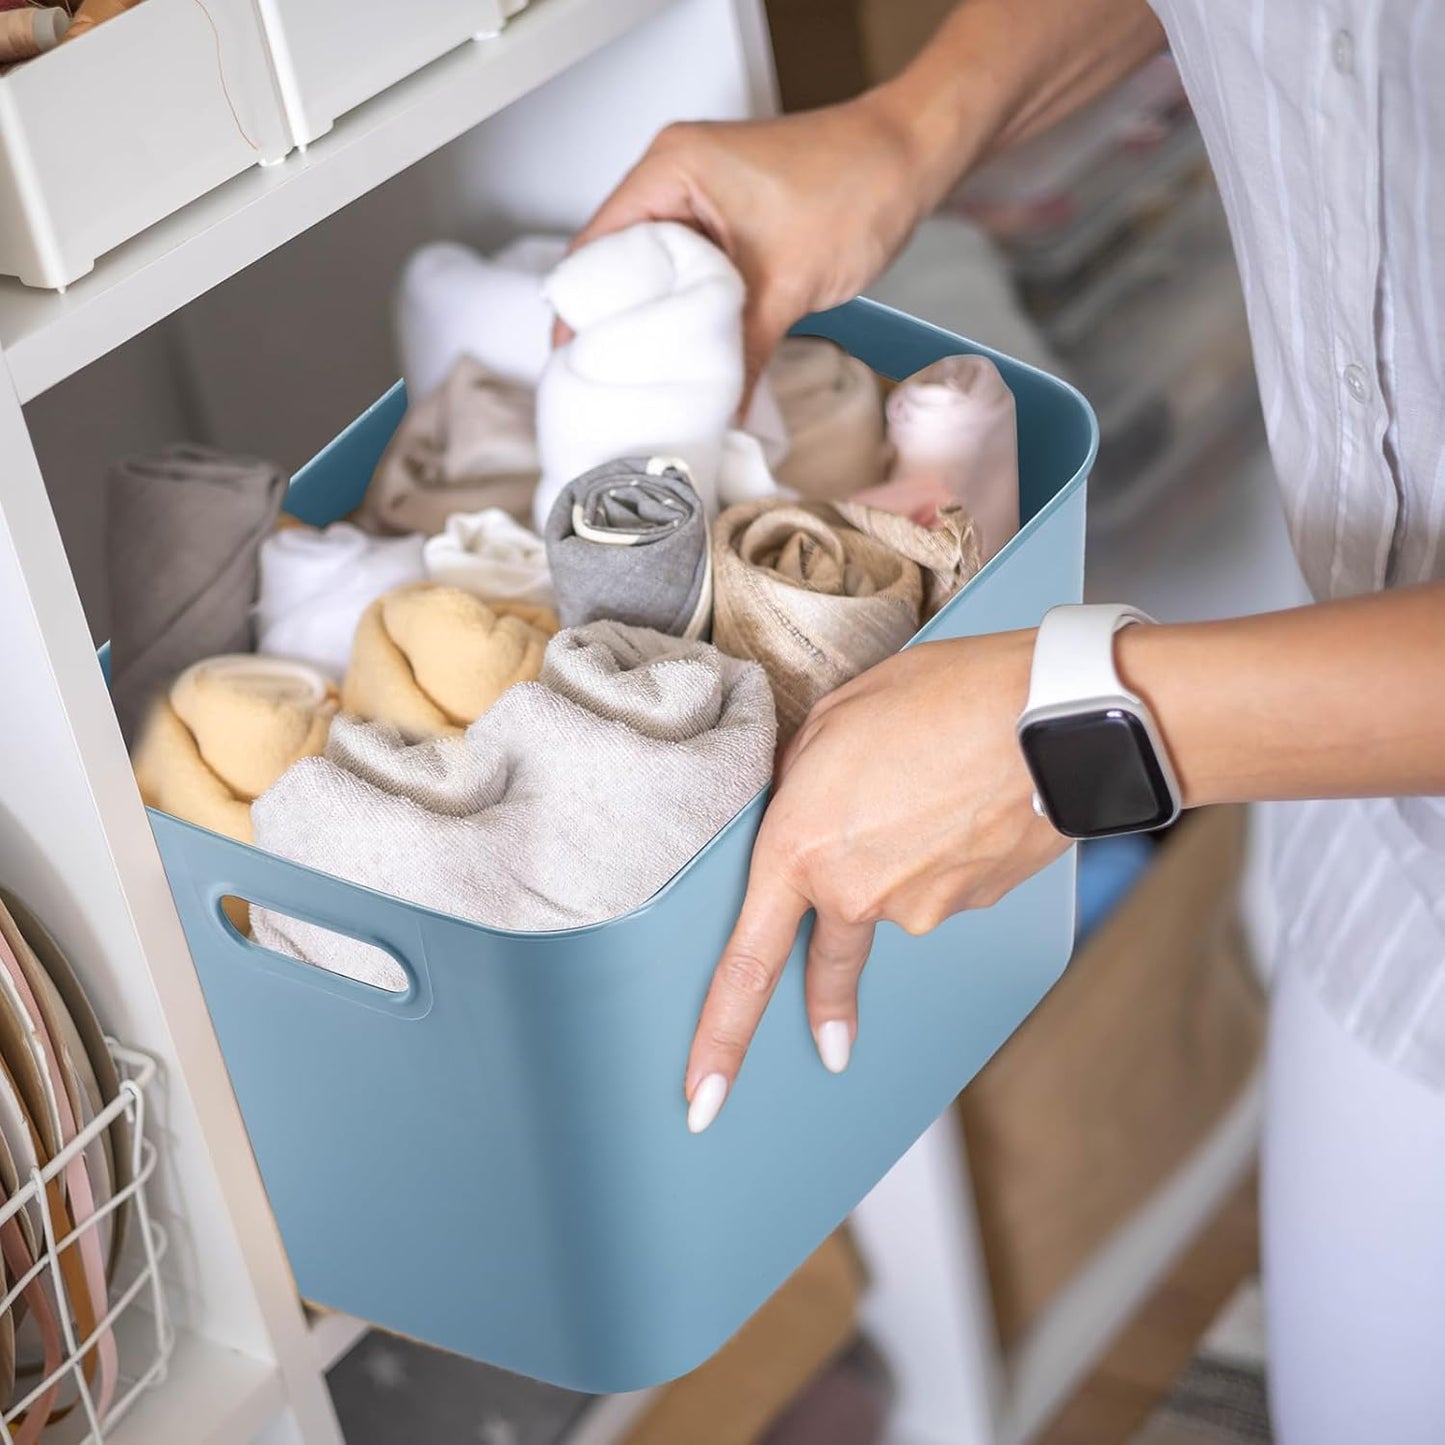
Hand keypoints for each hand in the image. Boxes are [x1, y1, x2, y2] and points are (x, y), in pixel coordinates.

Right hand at [563, 93, 939, 392]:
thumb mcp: (788, 287)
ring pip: (653, 273)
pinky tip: (690, 351)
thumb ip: (744, 357)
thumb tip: (719, 415)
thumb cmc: (858, 187)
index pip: (595, 248)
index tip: (576, 366)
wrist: (910, 162)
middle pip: (615, 264)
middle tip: (611, 382)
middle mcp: (675, 175)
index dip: (580, 313)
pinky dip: (687, 310)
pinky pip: (688, 272)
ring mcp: (699, 196)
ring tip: (647, 375)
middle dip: (615, 324)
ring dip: (655, 321)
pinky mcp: (725, 218)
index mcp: (671, 168)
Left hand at [684, 630, 1067, 1132]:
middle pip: (828, 966)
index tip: (701, 1097)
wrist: (1051, 714)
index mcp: (801, 847)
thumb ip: (799, 781)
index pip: (746, 966)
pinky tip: (963, 801)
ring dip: (904, 858)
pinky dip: (947, 853)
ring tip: (930, 781)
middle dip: (827, 1012)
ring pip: (897, 898)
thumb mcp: (835, 720)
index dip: (718, 1039)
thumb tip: (803, 810)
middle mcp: (859, 893)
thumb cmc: (942, 698)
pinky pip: (944, 885)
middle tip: (829, 1046)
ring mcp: (924, 909)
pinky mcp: (976, 905)